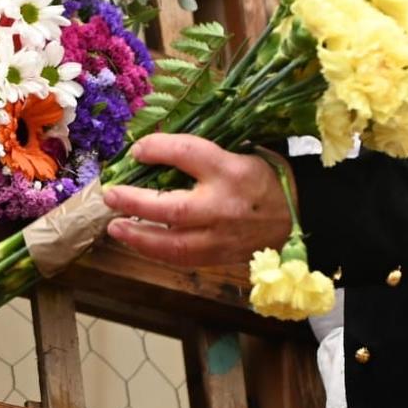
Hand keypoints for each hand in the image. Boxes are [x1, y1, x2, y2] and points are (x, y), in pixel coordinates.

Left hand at [102, 134, 292, 266]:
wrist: (296, 215)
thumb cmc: (261, 179)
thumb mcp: (239, 154)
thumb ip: (200, 155)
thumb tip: (152, 151)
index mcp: (232, 170)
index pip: (189, 153)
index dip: (158, 148)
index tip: (136, 150)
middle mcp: (224, 205)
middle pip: (173, 208)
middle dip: (135, 202)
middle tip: (110, 195)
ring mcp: (221, 236)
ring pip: (173, 245)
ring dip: (138, 237)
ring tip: (115, 226)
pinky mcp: (219, 257)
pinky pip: (181, 258)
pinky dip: (155, 251)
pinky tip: (139, 241)